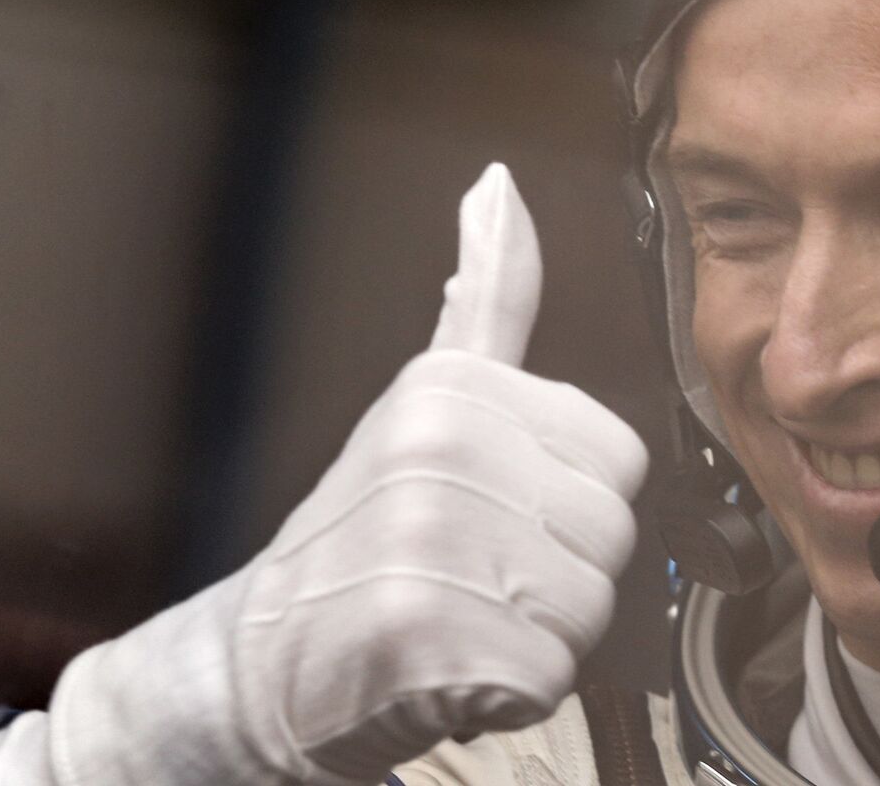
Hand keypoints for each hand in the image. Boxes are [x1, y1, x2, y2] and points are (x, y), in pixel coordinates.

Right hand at [47, 164, 647, 784]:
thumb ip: (489, 296)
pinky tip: (443, 665)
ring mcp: (430, 543)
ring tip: (457, 616)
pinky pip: (547, 676)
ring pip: (588, 608)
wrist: (259, 660)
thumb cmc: (357, 536)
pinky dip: (506, 693)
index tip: (497, 512)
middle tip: (471, 574)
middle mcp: (441, 452)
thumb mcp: (425, 396)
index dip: (569, 505)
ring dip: (535, 637)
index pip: (619, 459)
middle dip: (557, 576)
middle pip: (611, 535)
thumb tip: (501, 187)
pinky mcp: (427, 638)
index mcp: (455, 389)